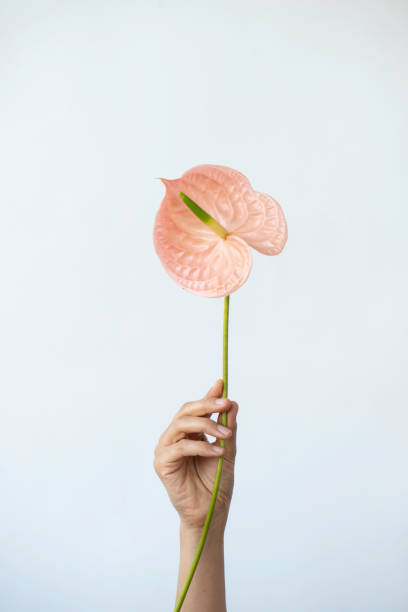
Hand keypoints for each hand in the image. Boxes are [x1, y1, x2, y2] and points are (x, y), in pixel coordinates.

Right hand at [153, 379, 237, 530]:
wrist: (210, 512)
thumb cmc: (216, 483)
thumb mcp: (227, 451)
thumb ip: (228, 427)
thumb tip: (233, 404)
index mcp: (189, 433)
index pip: (197, 409)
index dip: (208, 395)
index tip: (222, 383)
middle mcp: (174, 437)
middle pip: (186, 411)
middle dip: (207, 404)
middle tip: (226, 403)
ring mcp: (166, 449)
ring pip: (182, 424)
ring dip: (206, 424)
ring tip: (226, 434)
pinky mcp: (162, 463)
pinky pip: (181, 447)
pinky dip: (201, 446)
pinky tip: (217, 451)